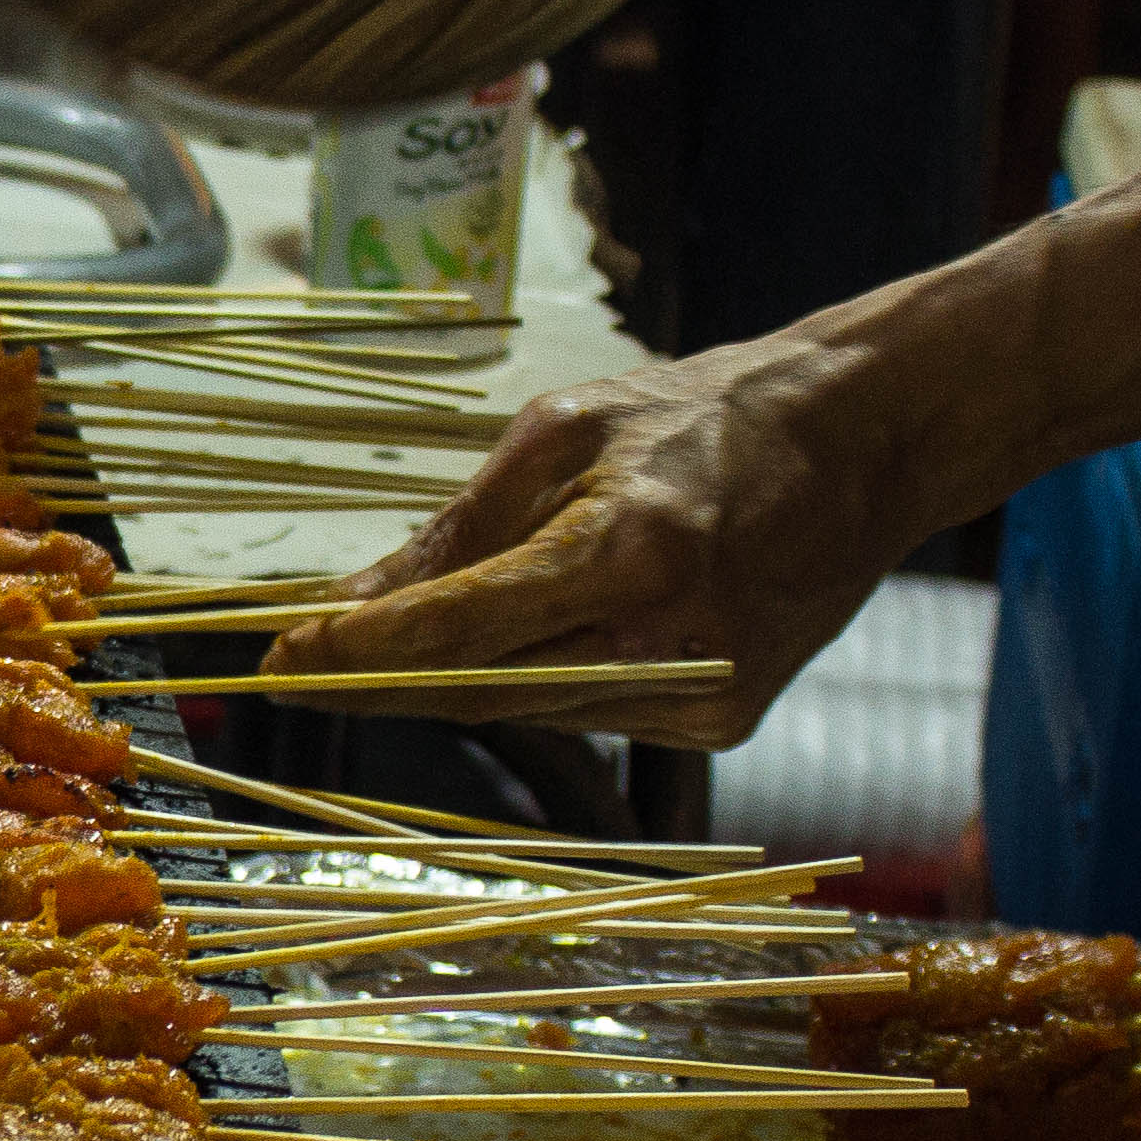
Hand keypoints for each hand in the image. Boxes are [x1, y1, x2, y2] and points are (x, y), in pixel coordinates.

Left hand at [254, 338, 941, 746]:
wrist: (864, 445)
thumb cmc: (701, 418)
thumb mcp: (564, 434)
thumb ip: (456, 531)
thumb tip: (351, 606)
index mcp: (628, 547)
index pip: (457, 629)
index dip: (357, 655)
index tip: (277, 661)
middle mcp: (668, 636)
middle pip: (479, 689)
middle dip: (377, 682)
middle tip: (296, 669)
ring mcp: (701, 692)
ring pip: (527, 711)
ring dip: (454, 681)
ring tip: (399, 644)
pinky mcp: (721, 722)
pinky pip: (590, 715)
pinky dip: (543, 681)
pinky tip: (544, 635)